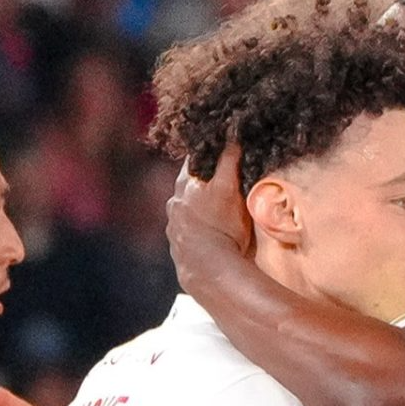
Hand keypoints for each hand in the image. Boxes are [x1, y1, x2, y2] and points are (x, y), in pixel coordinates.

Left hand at [165, 144, 253, 287]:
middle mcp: (173, 203)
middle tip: (224, 181)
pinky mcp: (177, 247)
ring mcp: (173, 226)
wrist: (210, 272)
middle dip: (205, 180)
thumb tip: (231, 133)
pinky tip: (211, 234)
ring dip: (200, 206)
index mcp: (184, 184)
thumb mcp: (230, 189)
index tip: (221, 149)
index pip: (195, 158)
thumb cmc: (221, 228)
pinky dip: (198, 228)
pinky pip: (187, 230)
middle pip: (190, 183)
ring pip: (186, 207)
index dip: (209, 152)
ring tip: (218, 212)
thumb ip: (229, 160)